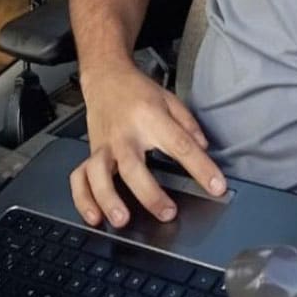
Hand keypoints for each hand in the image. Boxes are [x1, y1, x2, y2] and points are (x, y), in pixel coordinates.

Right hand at [70, 63, 226, 227]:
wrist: (105, 76)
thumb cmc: (137, 90)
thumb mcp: (169, 99)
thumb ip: (188, 124)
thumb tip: (204, 149)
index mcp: (150, 118)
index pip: (180, 145)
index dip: (201, 168)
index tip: (216, 187)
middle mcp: (125, 134)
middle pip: (134, 167)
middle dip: (150, 194)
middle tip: (168, 212)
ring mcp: (105, 145)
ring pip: (100, 174)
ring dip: (109, 198)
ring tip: (122, 220)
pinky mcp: (91, 153)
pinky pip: (80, 178)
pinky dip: (83, 199)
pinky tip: (94, 216)